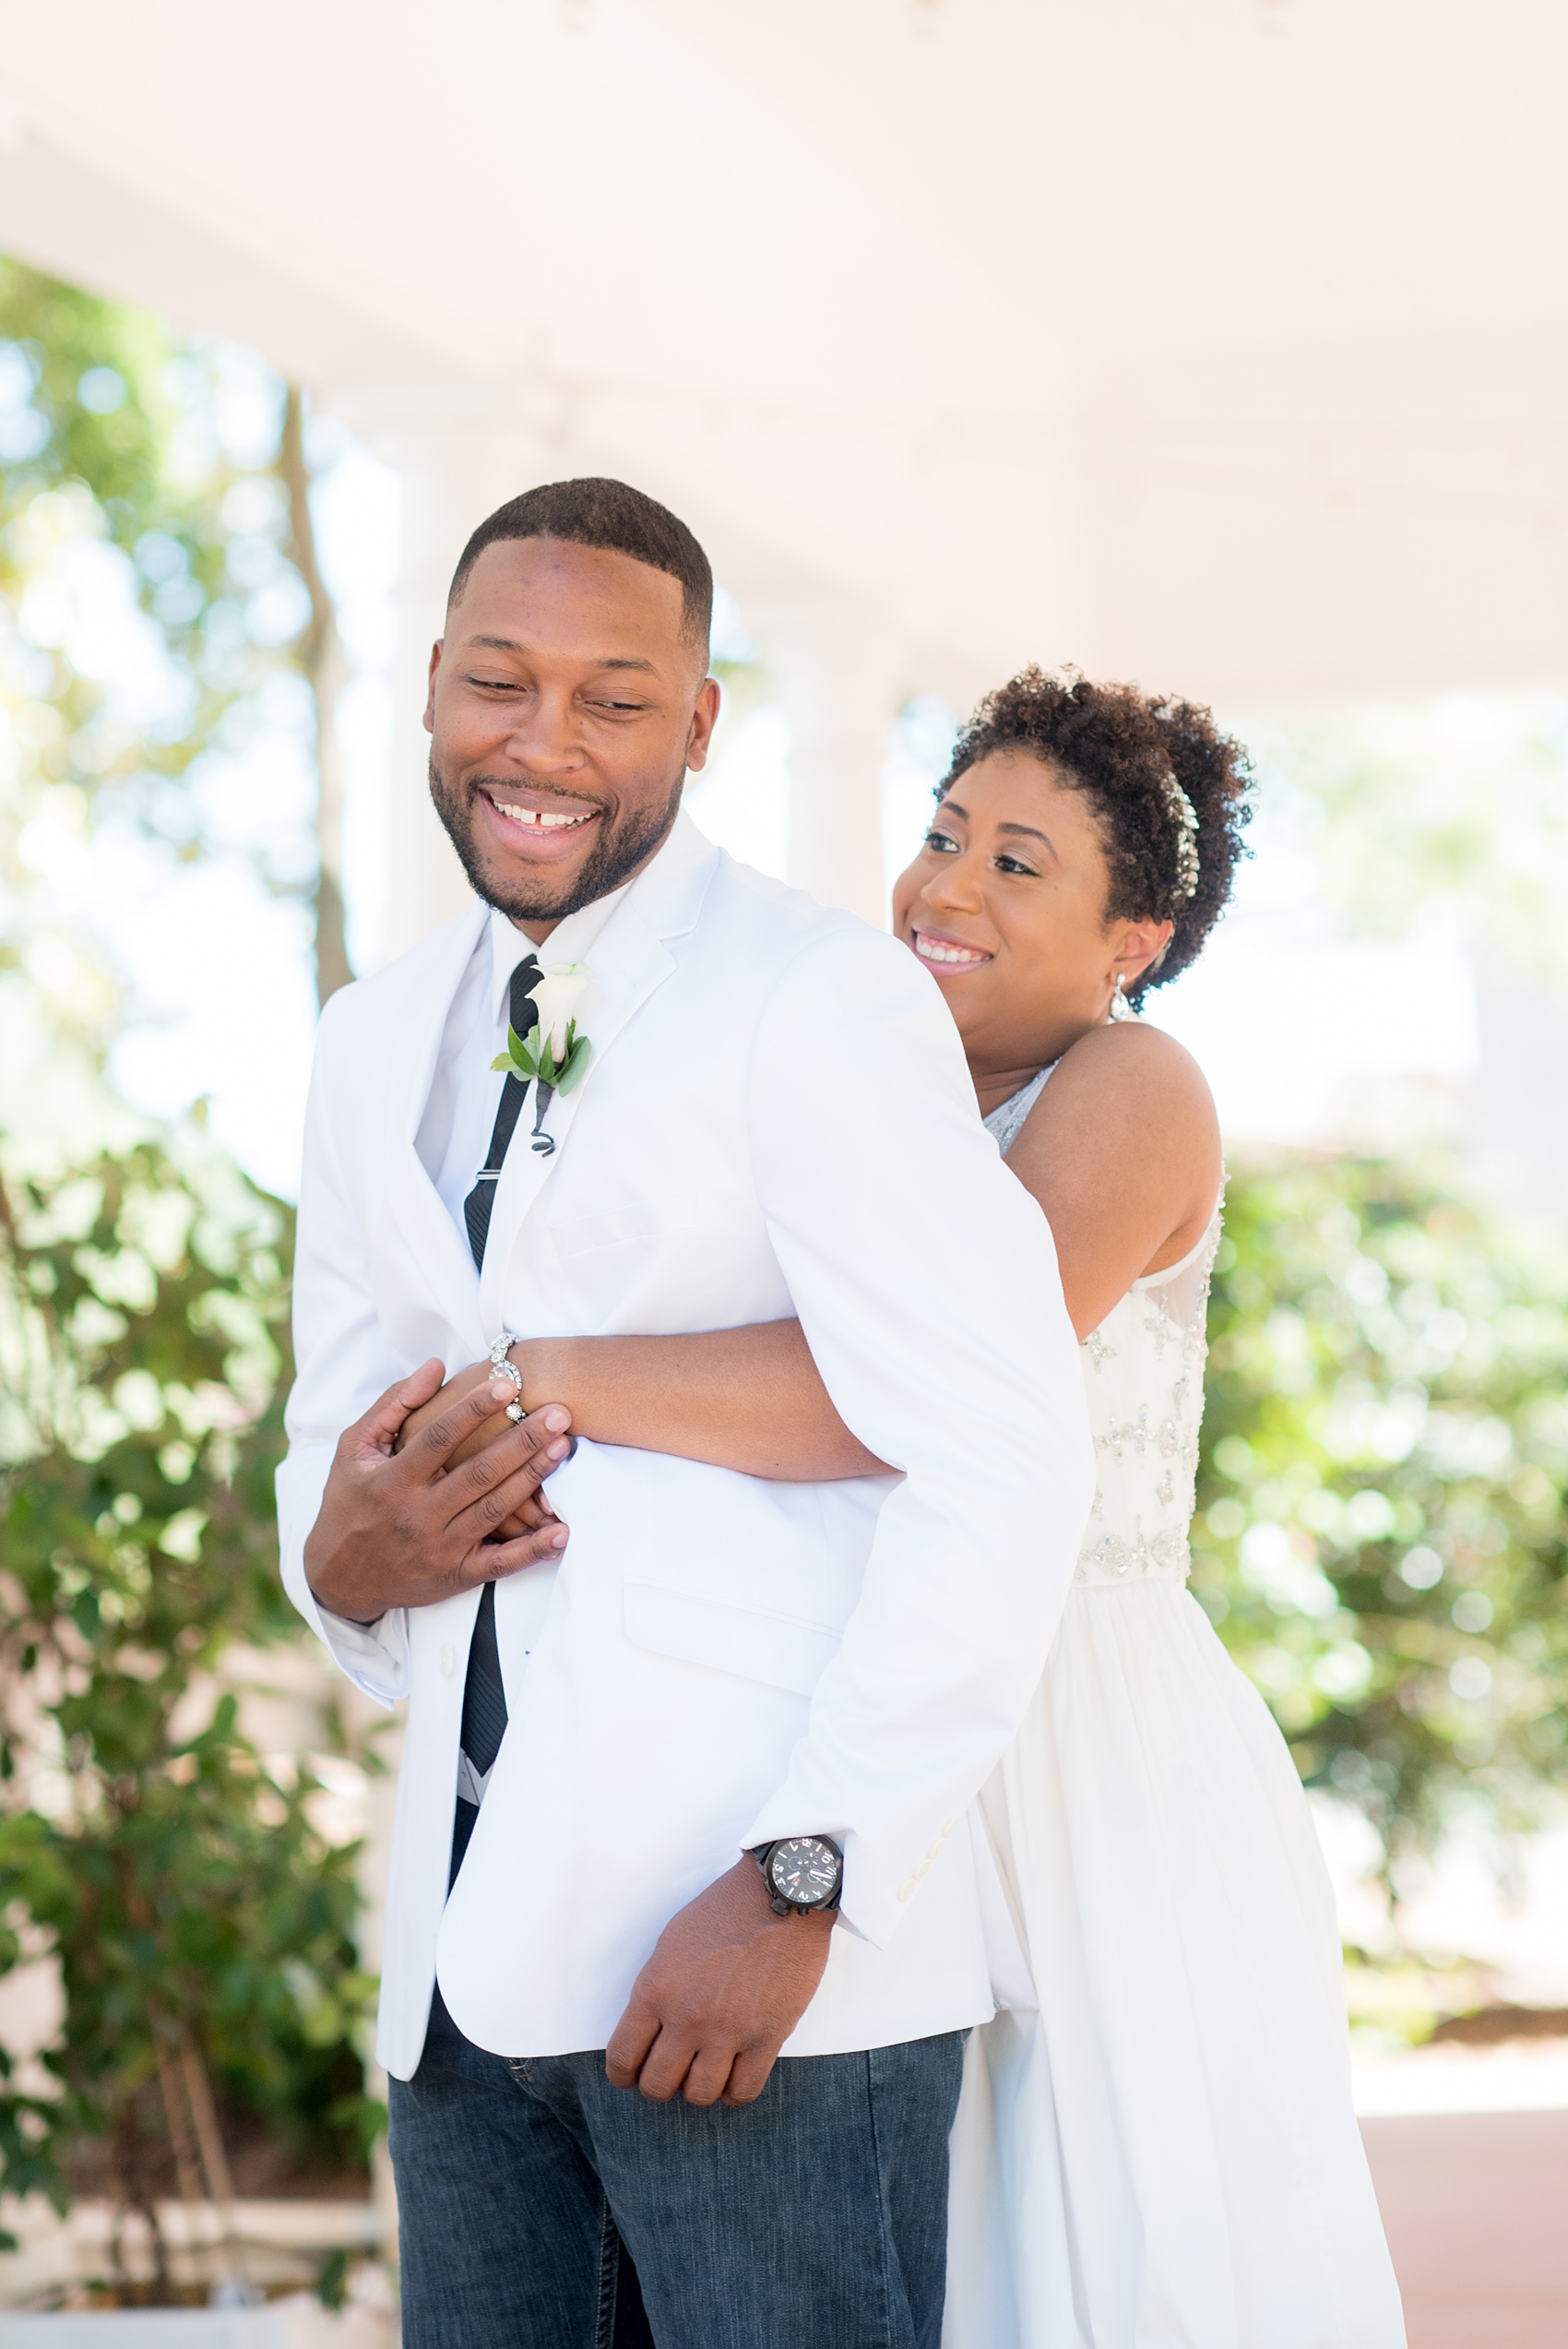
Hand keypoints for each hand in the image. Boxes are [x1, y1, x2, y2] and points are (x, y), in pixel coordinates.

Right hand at [303, 1360, 572, 1622]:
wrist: (340, 1578)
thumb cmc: (349, 1503)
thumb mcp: (354, 1450)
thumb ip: (393, 1405)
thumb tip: (435, 1366)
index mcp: (393, 1481)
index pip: (439, 1439)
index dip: (474, 1410)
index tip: (508, 1383)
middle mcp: (418, 1515)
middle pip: (478, 1473)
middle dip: (522, 1440)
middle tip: (559, 1412)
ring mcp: (440, 1548)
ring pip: (494, 1510)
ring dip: (532, 1479)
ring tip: (563, 1447)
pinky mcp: (456, 1576)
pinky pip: (499, 1564)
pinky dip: (533, 1550)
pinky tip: (561, 1531)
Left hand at [605, 1858, 833, 2106]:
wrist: (781, 1894)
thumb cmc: (724, 1910)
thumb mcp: (671, 1943)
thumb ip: (656, 1990)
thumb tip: (649, 2030)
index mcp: (656, 1989)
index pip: (623, 2058)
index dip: (624, 2074)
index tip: (632, 2074)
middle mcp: (687, 2016)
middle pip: (657, 2086)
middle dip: (659, 2086)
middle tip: (671, 2073)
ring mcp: (728, 2030)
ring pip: (700, 2095)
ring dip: (699, 2089)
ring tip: (705, 2071)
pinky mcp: (767, 2037)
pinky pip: (743, 2091)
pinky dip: (734, 2091)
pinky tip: (734, 2075)